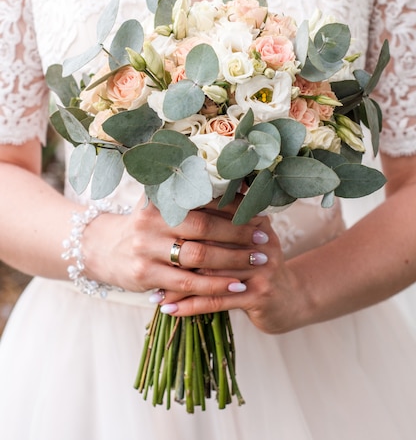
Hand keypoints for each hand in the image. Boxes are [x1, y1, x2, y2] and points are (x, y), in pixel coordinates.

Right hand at [82, 195, 268, 298]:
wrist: (102, 249)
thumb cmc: (144, 224)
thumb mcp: (158, 202)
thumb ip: (187, 194)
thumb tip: (236, 182)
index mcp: (158, 198)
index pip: (203, 199)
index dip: (233, 205)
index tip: (258, 210)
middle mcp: (150, 220)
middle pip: (203, 227)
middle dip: (238, 232)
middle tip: (263, 237)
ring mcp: (145, 249)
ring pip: (198, 257)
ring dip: (232, 260)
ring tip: (258, 260)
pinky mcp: (144, 275)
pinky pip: (187, 283)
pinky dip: (214, 285)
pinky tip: (236, 284)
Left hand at [146, 202, 304, 334]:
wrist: (290, 299)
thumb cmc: (254, 265)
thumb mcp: (243, 237)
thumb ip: (217, 220)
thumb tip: (175, 203)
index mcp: (253, 217)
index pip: (213, 211)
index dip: (183, 218)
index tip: (151, 223)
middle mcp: (259, 238)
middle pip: (209, 241)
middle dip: (175, 251)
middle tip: (143, 257)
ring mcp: (262, 266)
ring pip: (209, 273)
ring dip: (176, 284)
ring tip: (151, 290)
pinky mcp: (260, 294)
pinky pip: (217, 300)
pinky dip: (190, 306)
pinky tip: (169, 310)